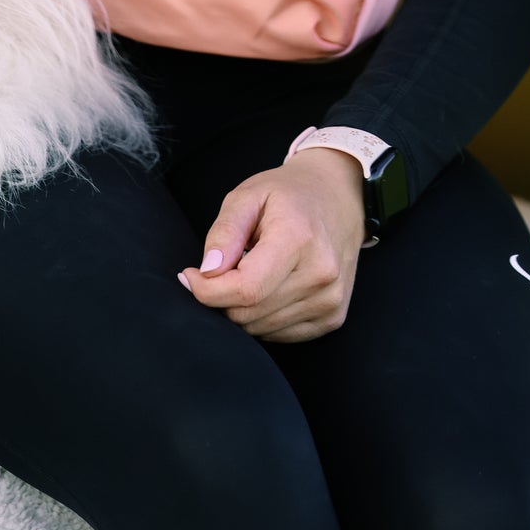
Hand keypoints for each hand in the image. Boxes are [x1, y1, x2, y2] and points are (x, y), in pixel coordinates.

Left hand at [177, 148, 367, 341]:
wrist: (339, 199)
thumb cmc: (288, 195)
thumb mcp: (247, 196)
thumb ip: (224, 233)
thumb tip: (206, 273)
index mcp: (299, 239)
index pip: (245, 288)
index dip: (207, 290)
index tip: (190, 275)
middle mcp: (320, 274)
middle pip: (249, 312)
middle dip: (220, 298)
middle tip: (217, 270)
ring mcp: (330, 300)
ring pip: (261, 328)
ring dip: (241, 308)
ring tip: (249, 271)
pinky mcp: (333, 317)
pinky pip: (280, 335)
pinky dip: (262, 316)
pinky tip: (267, 287)